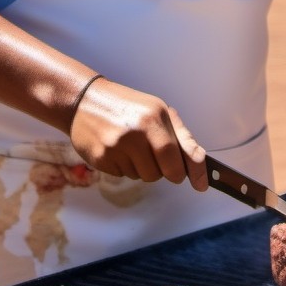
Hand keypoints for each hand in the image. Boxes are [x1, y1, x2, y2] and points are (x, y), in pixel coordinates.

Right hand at [69, 78, 209, 189]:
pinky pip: (124, 175)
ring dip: (144, 168)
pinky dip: (127, 167)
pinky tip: (119, 150)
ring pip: (143, 176)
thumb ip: (180, 136)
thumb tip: (198, 161)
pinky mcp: (100, 159)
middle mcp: (134, 133)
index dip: (190, 171)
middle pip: (160, 172)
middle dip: (166, 171)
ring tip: (133, 147)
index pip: (174, 153)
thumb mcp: (158, 111)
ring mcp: (115, 148)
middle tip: (158, 157)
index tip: (201, 184)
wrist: (85, 101)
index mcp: (152, 118)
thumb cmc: (128, 106)